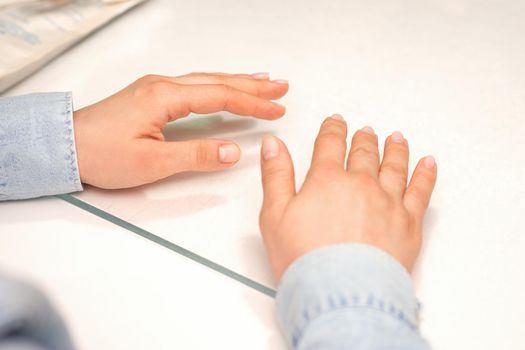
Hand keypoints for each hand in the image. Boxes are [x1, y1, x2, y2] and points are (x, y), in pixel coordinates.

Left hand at [73, 72, 287, 188]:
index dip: (252, 104)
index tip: (276, 109)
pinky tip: (221, 87)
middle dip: (252, 85)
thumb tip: (232, 152)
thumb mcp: (152, 162)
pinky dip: (216, 84)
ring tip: (261, 81)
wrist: (64, 146)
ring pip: (206, 80)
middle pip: (218, 81)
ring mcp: (155, 87)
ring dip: (236, 81)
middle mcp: (162, 85)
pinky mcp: (150, 95)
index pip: (220, 97)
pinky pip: (193, 85)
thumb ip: (196, 155)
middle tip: (280, 87)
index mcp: (165, 97)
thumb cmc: (100, 153)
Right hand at [259, 115, 436, 281]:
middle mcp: (361, 184)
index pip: (330, 144)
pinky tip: (427, 163)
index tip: (336, 122)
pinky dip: (425, 174)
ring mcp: (388, 201)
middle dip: (363, 139)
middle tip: (366, 131)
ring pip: (394, 165)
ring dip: (394, 149)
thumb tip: (273, 145)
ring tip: (396, 139)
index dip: (332, 129)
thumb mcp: (274, 215)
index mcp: (327, 180)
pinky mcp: (409, 223)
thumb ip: (276, 175)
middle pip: (364, 152)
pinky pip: (421, 190)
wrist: (342, 293)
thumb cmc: (306, 260)